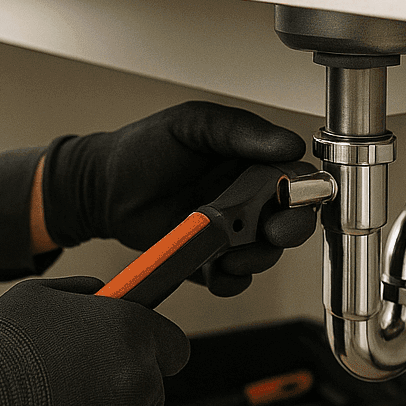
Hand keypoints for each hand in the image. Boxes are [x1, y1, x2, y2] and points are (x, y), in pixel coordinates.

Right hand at [0, 276, 189, 405]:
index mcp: (128, 331)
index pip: (172, 344)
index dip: (151, 347)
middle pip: (150, 388)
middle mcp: (137, 381)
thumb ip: (84, 295)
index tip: (133, 351)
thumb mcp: (36, 296)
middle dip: (121, 385)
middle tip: (75, 382)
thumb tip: (105, 297)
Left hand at [42, 101, 311, 294]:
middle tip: (273, 230)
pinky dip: (231, 281)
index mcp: (250, 161)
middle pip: (289, 220)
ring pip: (264, 253)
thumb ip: (241, 131)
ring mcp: (230, 231)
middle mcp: (247, 198)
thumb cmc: (145, 147)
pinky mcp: (208, 259)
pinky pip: (233, 279)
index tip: (292, 195)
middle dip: (289, 229)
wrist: (102, 185)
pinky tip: (217, 271)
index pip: (295, 177)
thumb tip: (288, 143)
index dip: (302, 189)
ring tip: (232, 254)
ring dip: (257, 258)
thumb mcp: (194, 124)